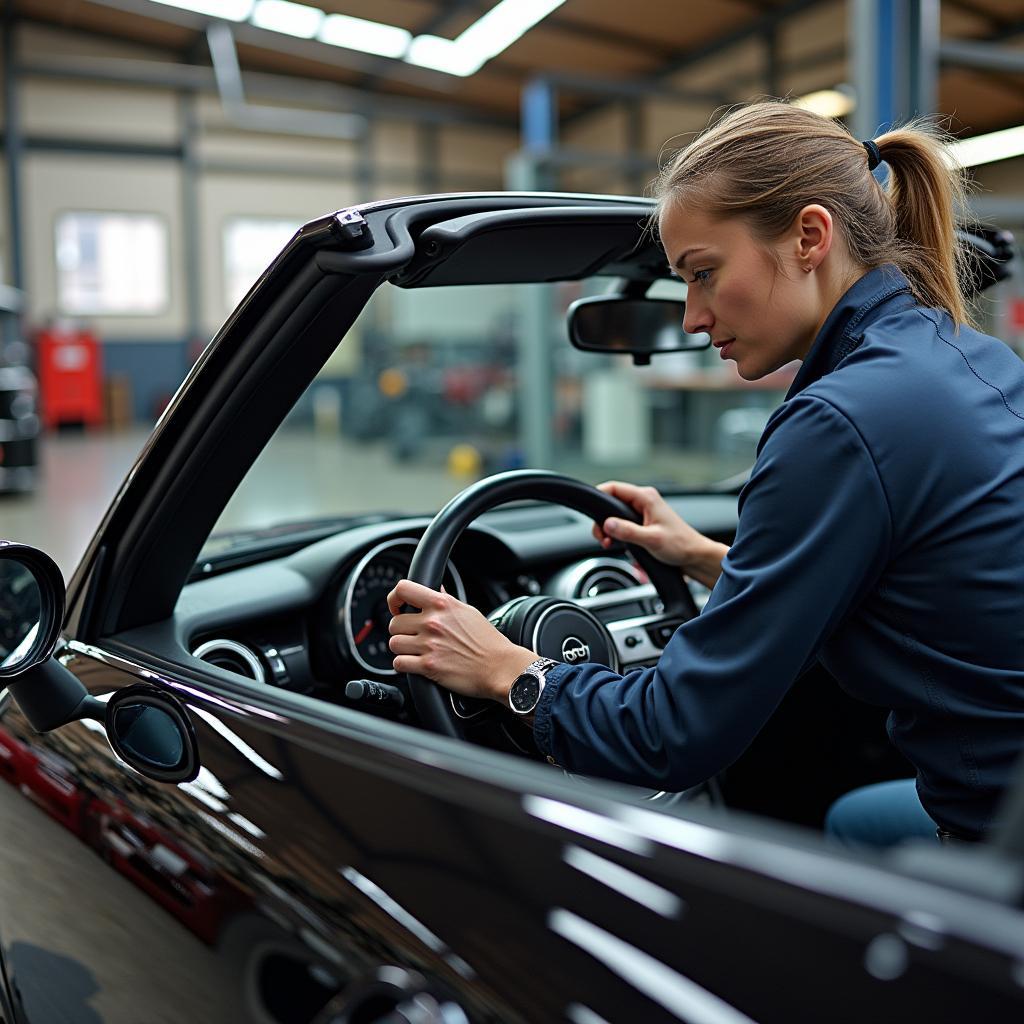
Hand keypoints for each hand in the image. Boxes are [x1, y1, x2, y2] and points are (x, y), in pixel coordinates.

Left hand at [387, 580, 537, 701]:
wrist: (499, 667)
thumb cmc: (488, 641)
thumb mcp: (468, 611)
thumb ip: (447, 600)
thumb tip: (436, 590)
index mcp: (442, 604)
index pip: (403, 589)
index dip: (394, 599)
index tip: (398, 608)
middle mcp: (433, 622)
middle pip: (394, 623)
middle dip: (401, 630)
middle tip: (414, 636)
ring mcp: (429, 645)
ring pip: (393, 643)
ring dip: (402, 648)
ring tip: (415, 650)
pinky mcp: (428, 667)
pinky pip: (399, 663)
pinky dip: (404, 665)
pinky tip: (415, 663)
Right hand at [592, 480, 727, 588]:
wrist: (693, 556)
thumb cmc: (680, 545)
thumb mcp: (651, 539)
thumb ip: (628, 531)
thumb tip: (607, 523)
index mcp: (646, 498)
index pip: (614, 488)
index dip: (599, 496)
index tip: (590, 511)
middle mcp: (643, 501)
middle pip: (611, 503)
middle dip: (602, 520)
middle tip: (602, 537)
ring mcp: (643, 512)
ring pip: (616, 515)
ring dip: (609, 529)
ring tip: (609, 543)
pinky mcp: (643, 523)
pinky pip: (623, 523)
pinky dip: (617, 533)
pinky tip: (617, 544)